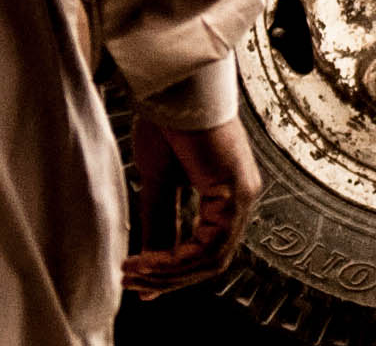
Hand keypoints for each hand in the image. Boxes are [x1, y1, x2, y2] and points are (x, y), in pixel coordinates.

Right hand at [121, 113, 260, 295]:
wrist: (174, 91)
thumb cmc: (168, 123)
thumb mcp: (159, 183)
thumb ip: (161, 221)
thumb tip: (152, 258)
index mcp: (225, 194)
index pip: (206, 249)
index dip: (172, 271)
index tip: (138, 281)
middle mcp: (240, 197)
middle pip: (211, 260)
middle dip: (169, 278)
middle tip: (133, 285)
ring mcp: (242, 195)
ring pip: (212, 258)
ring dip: (168, 273)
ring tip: (133, 274)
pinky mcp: (236, 191)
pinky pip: (211, 245)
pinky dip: (177, 260)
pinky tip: (147, 261)